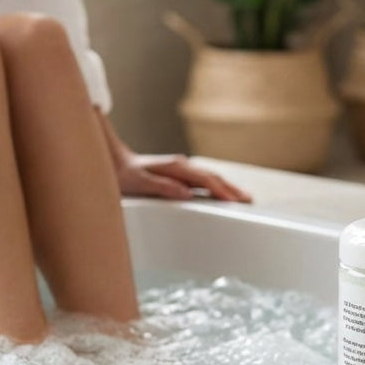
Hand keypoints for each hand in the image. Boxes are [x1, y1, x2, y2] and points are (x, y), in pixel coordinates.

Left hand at [96, 112, 251, 202]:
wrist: (114, 162)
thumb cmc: (125, 176)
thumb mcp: (140, 183)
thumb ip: (163, 187)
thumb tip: (186, 194)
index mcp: (176, 167)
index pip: (205, 180)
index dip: (221, 190)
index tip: (235, 201)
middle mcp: (182, 166)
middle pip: (213, 177)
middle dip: (232, 189)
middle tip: (249, 201)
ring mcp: (182, 169)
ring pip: (210, 178)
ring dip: (227, 188)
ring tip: (243, 199)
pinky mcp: (179, 174)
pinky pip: (202, 181)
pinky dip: (216, 187)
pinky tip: (221, 195)